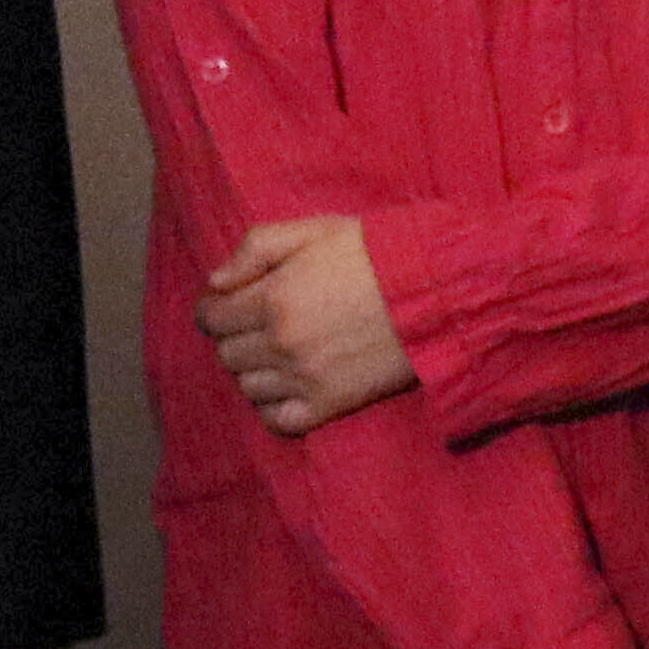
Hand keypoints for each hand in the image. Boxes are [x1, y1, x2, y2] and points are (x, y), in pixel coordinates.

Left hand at [202, 216, 410, 435]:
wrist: (436, 292)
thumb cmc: (376, 253)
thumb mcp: (314, 230)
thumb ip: (256, 248)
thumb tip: (216, 281)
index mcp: (273, 297)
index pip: (212, 318)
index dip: (213, 310)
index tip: (225, 305)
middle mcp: (281, 343)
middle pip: (227, 354)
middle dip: (234, 336)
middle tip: (256, 324)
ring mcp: (304, 378)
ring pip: (248, 386)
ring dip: (254, 369)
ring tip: (278, 352)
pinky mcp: (329, 404)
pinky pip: (276, 419)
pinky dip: (272, 405)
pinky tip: (287, 386)